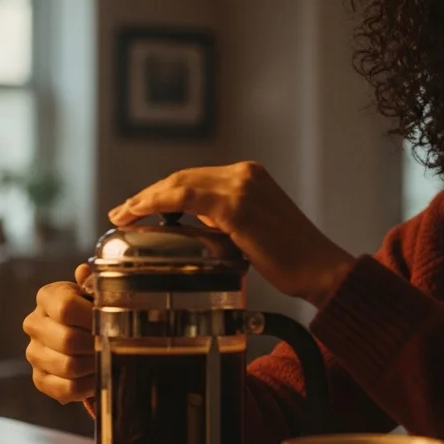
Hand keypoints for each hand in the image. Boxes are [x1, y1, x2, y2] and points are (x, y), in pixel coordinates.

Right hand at [23, 263, 95, 403]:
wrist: (84, 334)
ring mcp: (34, 353)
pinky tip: (97, 377)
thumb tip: (84, 273)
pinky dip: (86, 386)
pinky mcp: (39, 379)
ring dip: (93, 366)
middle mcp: (34, 324)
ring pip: (67, 366)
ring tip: (107, 360)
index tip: (109, 322)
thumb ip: (93, 282)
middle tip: (113, 346)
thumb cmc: (93, 309)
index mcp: (47, 297)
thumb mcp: (95, 292)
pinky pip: (65, 388)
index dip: (91, 318)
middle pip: (68, 340)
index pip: (66, 308)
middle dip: (96, 345)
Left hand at [111, 161, 354, 307]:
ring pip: (178, 184)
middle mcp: (245, 173)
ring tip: (124, 215)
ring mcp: (241, 185)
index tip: (139, 208)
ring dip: (145, 199)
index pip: (195, 179)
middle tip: (123, 212)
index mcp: (251, 175)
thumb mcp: (253, 231)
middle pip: (182, 178)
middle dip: (148, 194)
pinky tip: (138, 215)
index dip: (162, 192)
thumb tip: (197, 226)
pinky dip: (156, 203)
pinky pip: (185, 197)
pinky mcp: (236, 204)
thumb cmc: (292, 260)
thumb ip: (226, 221)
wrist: (320, 269)